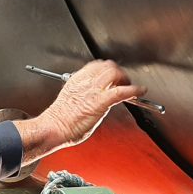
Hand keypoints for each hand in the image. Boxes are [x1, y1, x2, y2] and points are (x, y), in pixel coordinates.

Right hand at [13, 60, 145, 163]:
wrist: (53, 127)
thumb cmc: (59, 120)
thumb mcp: (70, 99)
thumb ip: (82, 94)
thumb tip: (93, 97)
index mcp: (76, 80)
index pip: (96, 65)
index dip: (108, 68)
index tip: (113, 74)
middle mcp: (85, 82)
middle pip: (107, 66)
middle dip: (119, 72)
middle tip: (124, 81)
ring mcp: (92, 91)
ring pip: (115, 74)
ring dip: (126, 79)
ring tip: (130, 86)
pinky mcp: (99, 102)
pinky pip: (121, 91)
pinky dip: (133, 90)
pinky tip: (139, 91)